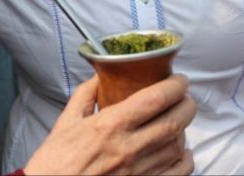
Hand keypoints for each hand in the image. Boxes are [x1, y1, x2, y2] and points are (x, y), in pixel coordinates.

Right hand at [25, 74, 195, 175]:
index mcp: (110, 125)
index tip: (180, 80)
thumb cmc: (55, 161)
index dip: (175, 86)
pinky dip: (185, 160)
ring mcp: (138, 171)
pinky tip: (182, 151)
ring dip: (184, 129)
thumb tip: (100, 77)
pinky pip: (177, 173)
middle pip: (174, 121)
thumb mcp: (65, 122)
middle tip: (184, 97)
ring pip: (177, 145)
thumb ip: (85, 95)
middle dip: (187, 104)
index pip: (155, 99)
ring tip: (179, 119)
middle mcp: (128, 148)